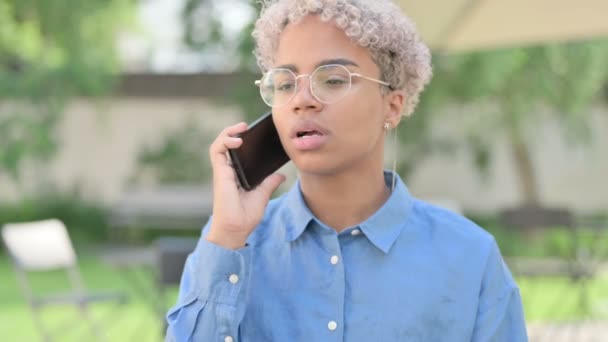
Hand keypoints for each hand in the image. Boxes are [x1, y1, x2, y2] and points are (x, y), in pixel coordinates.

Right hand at [206, 122, 285, 248]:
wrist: (236, 229)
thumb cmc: (246, 215)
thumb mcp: (263, 195)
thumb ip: (270, 183)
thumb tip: (282, 175)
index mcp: (237, 175)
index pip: (237, 152)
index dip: (243, 140)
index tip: (255, 134)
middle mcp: (229, 170)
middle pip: (228, 145)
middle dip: (235, 132)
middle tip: (248, 126)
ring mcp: (223, 171)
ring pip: (220, 144)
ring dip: (228, 132)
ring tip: (242, 128)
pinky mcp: (220, 172)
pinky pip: (217, 150)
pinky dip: (225, 141)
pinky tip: (238, 140)